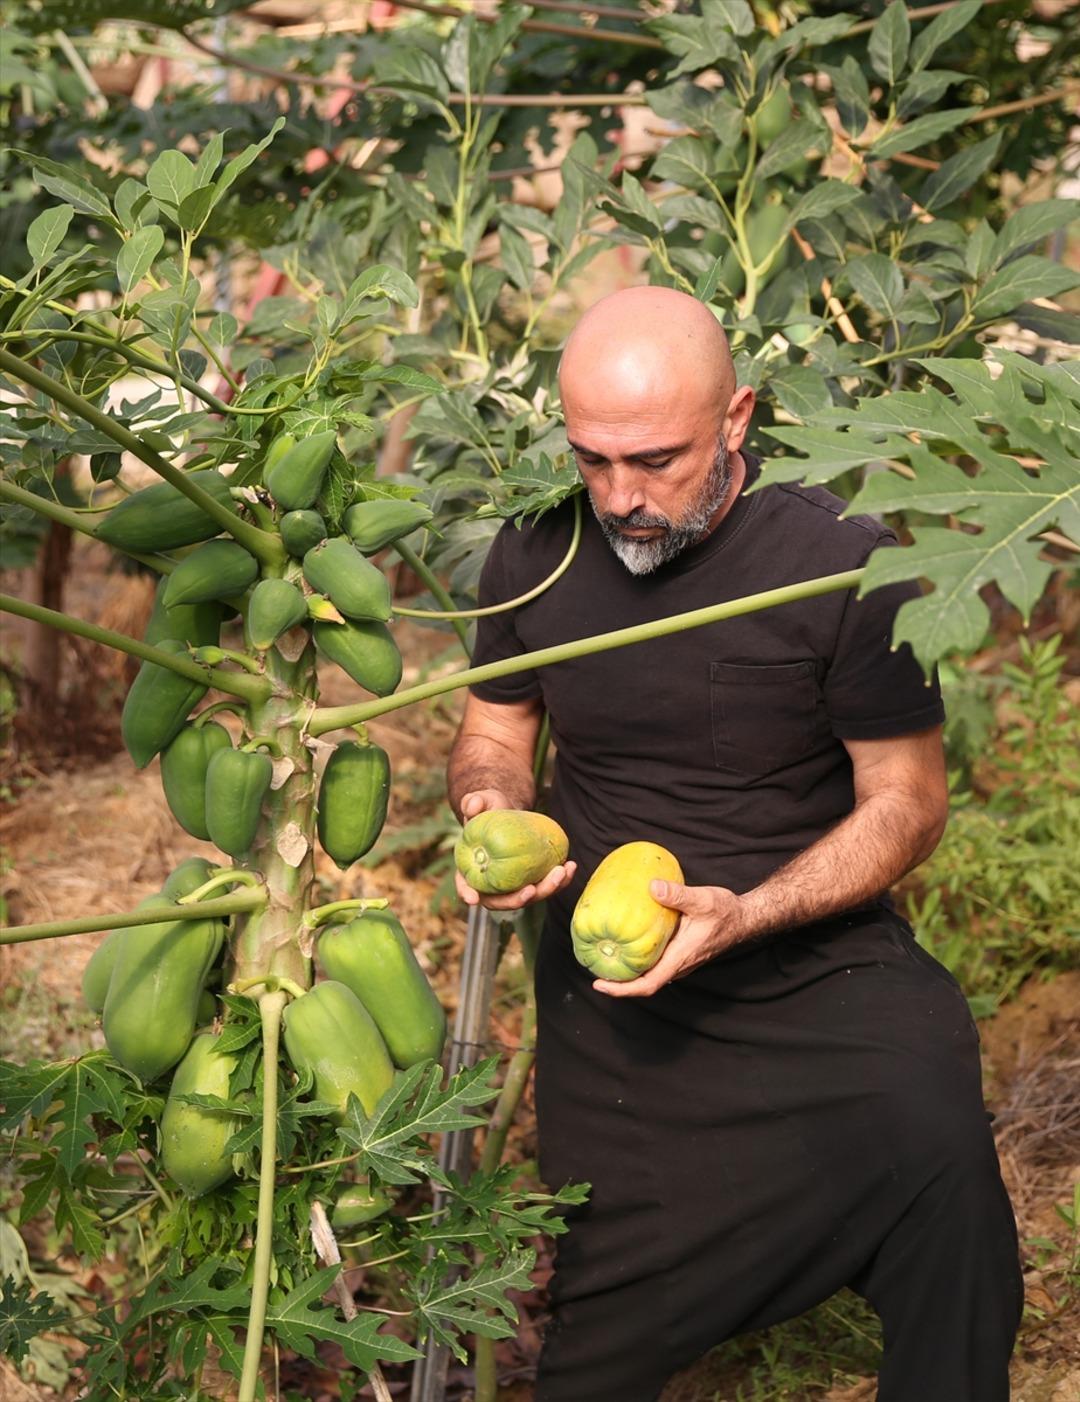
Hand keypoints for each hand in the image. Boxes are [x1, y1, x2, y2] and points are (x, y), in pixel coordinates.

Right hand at [455, 789, 577, 912]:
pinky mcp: (532, 880)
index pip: (465, 885)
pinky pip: (545, 885)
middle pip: (502, 900)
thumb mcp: (482, 801)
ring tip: (562, 872)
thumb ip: (473, 802)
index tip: (474, 899)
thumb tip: (472, 806)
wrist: (511, 812)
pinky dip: (559, 881)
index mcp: (471, 868)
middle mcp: (491, 883)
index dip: (467, 893)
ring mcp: (513, 884)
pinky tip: (570, 866)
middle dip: (518, 899)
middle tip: (533, 888)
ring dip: (546, 890)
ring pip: (528, 897)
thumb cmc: (491, 807)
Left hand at [592, 879, 746, 997]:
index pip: (648, 984)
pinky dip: (636, 960)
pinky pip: (654, 963)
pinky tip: (624, 943)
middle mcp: (677, 965)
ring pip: (648, 974)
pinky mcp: (678, 953)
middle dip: (617, 982)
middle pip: (643, 983)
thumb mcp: (702, 899)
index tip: (599, 985)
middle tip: (591, 968)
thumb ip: (678, 894)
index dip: (623, 989)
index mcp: (680, 958)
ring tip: (602, 958)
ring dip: (626, 972)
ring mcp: (678, 961)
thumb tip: (652, 887)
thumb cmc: (725, 912)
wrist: (744, 918)